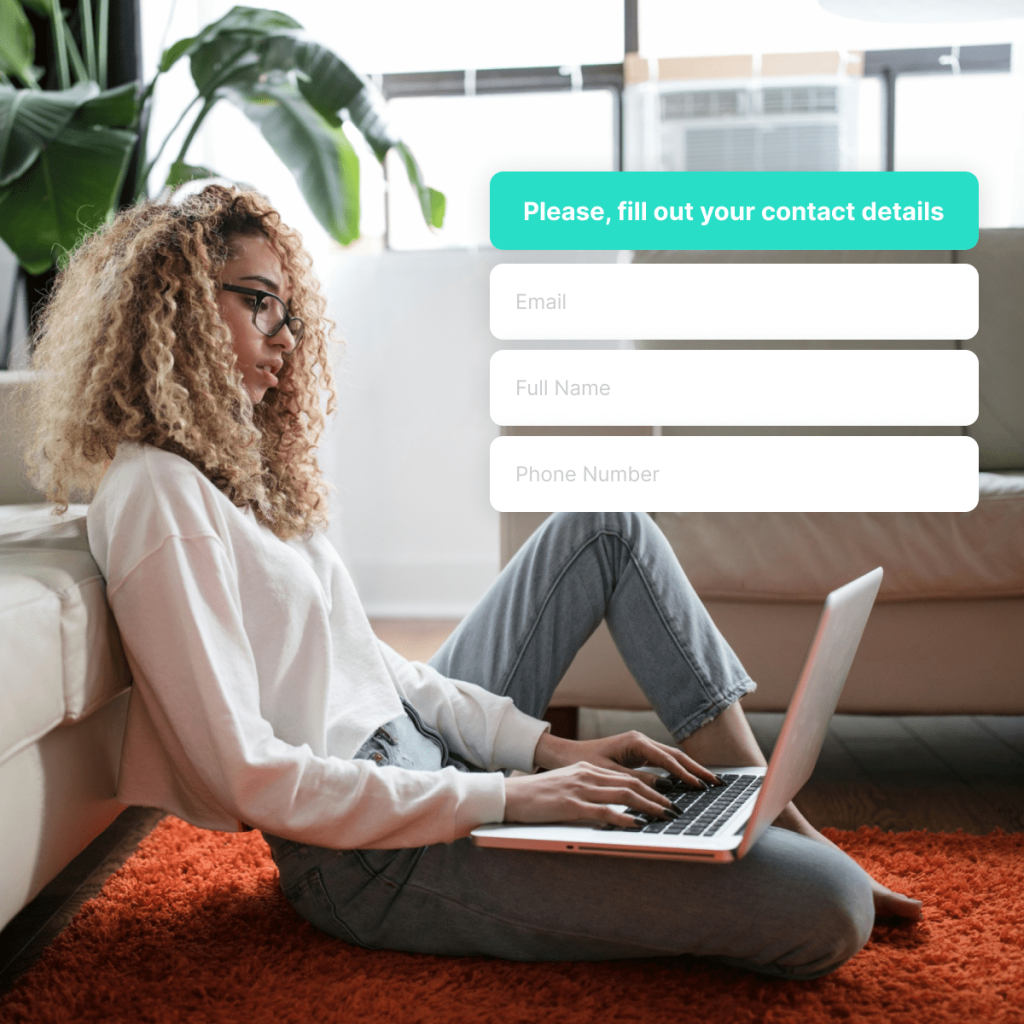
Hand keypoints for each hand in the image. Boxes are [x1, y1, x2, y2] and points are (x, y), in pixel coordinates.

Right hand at [504, 761, 677, 827]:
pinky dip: (624, 818)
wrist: (510, 796)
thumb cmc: (536, 796)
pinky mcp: (571, 805)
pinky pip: (604, 811)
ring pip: (623, 795)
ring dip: (648, 806)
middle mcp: (587, 775)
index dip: (650, 787)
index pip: (626, 777)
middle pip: (631, 784)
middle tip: (675, 809)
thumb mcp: (566, 787)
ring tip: (665, 816)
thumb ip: (588, 791)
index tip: (667, 798)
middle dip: (657, 797)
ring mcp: (579, 789)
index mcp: (587, 769)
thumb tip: (612, 806)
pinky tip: (638, 824)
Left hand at [533, 730, 720, 790]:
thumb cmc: (583, 763)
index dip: (685, 774)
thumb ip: (636, 781)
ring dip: (690, 770)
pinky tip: (689, 782)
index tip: (700, 786)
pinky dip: (678, 771)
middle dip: (697, 769)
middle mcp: (641, 741)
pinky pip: (664, 763)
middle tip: (716, 783)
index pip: (667, 759)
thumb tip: (663, 788)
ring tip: (709, 783)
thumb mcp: (609, 774)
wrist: (565, 755)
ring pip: (672, 758)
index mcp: (635, 742)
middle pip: (676, 755)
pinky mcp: (639, 754)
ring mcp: (641, 746)